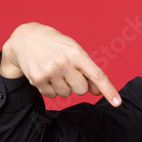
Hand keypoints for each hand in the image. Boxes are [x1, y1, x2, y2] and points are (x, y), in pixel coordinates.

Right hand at [0, 22, 121, 106]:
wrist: (24, 39)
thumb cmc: (56, 45)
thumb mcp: (74, 51)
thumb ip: (87, 71)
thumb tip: (97, 92)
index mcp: (76, 53)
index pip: (97, 75)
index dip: (109, 90)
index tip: (117, 103)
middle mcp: (63, 62)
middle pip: (82, 89)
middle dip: (78, 84)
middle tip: (68, 72)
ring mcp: (49, 72)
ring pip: (67, 94)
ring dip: (63, 86)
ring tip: (55, 70)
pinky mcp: (37, 79)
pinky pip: (52, 96)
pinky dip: (51, 89)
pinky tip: (45, 74)